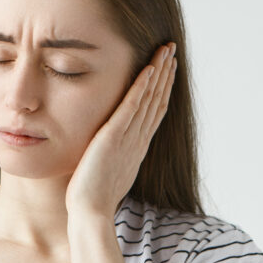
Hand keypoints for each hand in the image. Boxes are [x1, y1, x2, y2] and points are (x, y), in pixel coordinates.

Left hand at [65, 42, 177, 218]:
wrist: (91, 212)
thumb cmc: (94, 197)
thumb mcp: (110, 170)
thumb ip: (115, 155)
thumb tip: (112, 150)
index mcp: (137, 146)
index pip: (155, 110)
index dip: (163, 88)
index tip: (167, 68)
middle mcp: (138, 139)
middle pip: (157, 100)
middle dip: (165, 74)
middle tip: (171, 50)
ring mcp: (128, 138)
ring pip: (149, 99)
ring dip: (158, 73)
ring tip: (165, 51)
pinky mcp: (114, 137)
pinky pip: (131, 107)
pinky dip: (141, 87)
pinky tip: (147, 69)